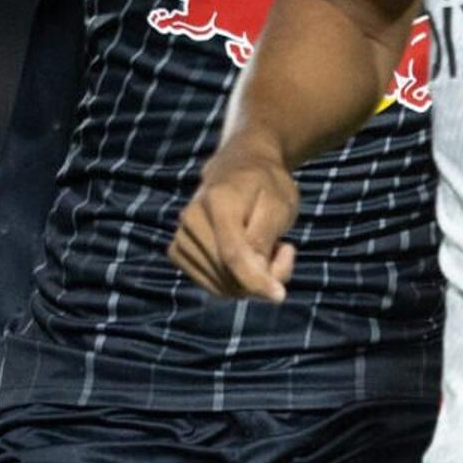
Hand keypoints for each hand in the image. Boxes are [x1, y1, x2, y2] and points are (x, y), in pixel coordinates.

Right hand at [168, 141, 298, 302]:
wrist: (240, 167)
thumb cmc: (266, 185)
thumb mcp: (279, 204)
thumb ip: (263, 239)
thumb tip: (252, 276)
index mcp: (217, 200)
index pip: (232, 254)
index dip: (256, 280)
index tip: (279, 296)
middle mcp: (191, 218)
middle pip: (226, 274)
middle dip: (261, 277)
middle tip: (284, 252)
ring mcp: (181, 236)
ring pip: (220, 285)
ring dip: (250, 279)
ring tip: (265, 249)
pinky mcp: (178, 252)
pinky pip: (212, 284)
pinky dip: (234, 281)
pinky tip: (247, 258)